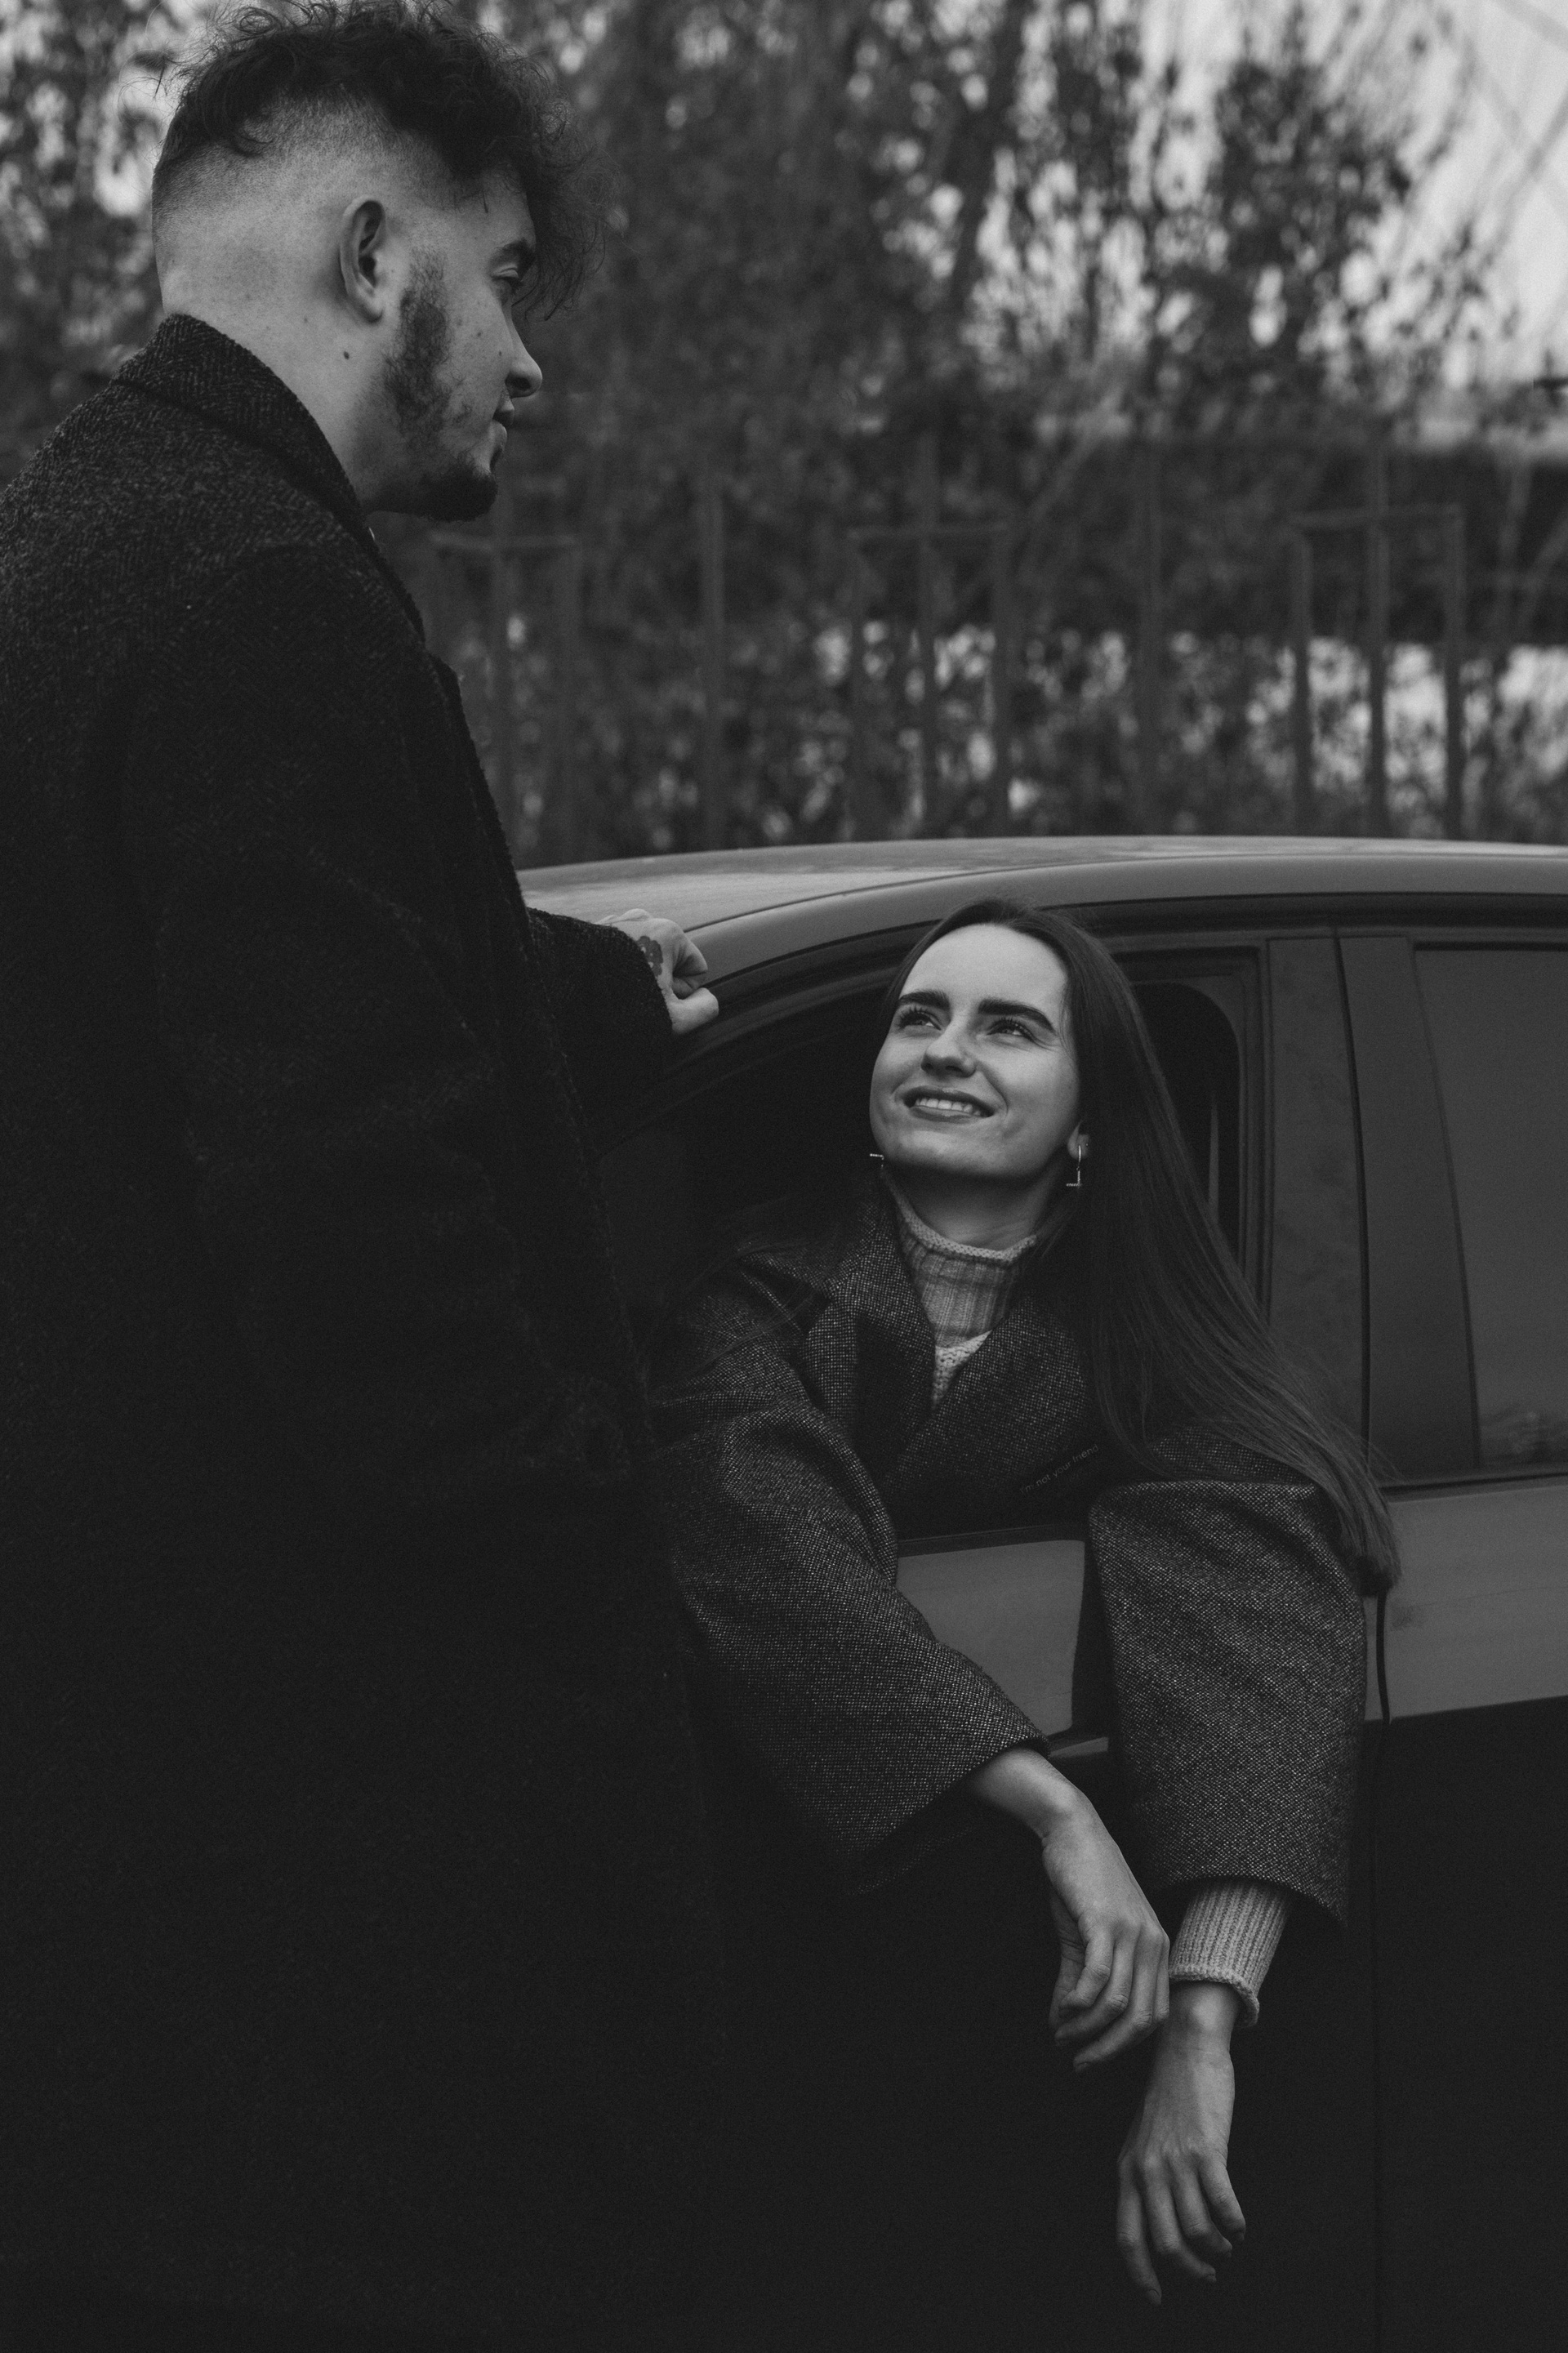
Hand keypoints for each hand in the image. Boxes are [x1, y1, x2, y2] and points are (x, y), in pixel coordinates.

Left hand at [601, 908, 718, 1035]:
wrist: (565, 991)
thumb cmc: (620, 1004)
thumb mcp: (673, 1019)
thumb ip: (704, 1011)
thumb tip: (706, 999)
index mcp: (668, 932)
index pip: (697, 969)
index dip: (682, 994)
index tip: (658, 999)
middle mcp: (644, 919)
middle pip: (670, 962)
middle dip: (658, 983)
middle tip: (635, 997)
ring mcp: (618, 922)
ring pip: (644, 958)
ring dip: (635, 977)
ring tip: (616, 991)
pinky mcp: (595, 930)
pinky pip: (619, 954)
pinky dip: (615, 970)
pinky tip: (602, 983)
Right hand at [1039, 1794, 1169, 2068]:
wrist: (1073, 1831)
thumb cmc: (1080, 1884)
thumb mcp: (1085, 1938)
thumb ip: (1078, 1980)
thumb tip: (1062, 2023)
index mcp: (1157, 1948)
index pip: (1155, 2016)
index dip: (1125, 2046)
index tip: (1093, 2058)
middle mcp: (1152, 1943)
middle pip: (1142, 2019)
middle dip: (1109, 2049)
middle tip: (1078, 2061)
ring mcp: (1132, 1931)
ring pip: (1119, 2003)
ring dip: (1089, 2029)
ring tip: (1062, 2037)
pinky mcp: (1106, 1920)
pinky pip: (1100, 1975)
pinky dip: (1080, 2002)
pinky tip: (1063, 2011)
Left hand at [1116, 1984, 1243, 2304]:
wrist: (1184, 2051)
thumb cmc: (1169, 2099)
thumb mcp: (1142, 2141)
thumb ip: (1145, 2181)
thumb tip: (1161, 2229)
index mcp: (1127, 2170)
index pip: (1127, 2237)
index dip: (1141, 2275)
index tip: (1156, 2298)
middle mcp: (1147, 2170)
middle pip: (1165, 2244)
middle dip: (1191, 2271)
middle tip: (1209, 2275)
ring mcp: (1176, 2161)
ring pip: (1196, 2232)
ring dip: (1217, 2249)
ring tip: (1227, 2246)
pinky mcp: (1206, 2150)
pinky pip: (1222, 2205)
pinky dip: (1234, 2225)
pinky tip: (1240, 2226)